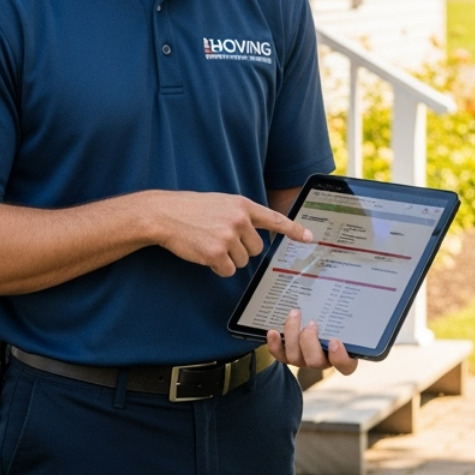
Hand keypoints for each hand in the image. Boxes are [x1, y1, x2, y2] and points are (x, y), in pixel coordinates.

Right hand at [145, 191, 311, 276]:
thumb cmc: (191, 210)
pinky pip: (228, 270)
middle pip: (257, 249)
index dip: (294, 230)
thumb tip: (258, 233)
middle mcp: (239, 220)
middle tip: (221, 239)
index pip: (274, 219)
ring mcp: (228, 237)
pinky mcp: (217, 254)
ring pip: (242, 261)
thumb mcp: (222, 203)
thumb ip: (241, 215)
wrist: (164, 214)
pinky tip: (204, 253)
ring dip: (228, 259)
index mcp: (242, 205)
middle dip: (242, 250)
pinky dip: (217, 267)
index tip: (309, 238)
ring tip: (209, 243)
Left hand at [266, 309, 357, 374]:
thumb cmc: (338, 318)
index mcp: (344, 355)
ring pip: (295, 358)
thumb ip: (347, 310)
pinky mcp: (290, 356)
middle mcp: (324, 361)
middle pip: (315, 362)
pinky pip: (280, 355)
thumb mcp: (347, 316)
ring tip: (295, 314)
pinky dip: (275, 345)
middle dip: (309, 341)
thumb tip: (349, 288)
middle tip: (312, 322)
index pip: (346, 365)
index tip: (335, 341)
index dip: (340, 357)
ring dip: (292, 335)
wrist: (322, 321)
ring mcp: (305, 360)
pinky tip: (273, 332)